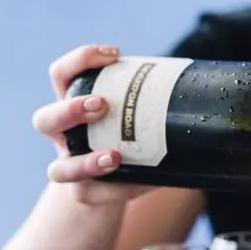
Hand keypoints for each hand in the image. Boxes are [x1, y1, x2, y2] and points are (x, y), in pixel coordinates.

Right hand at [33, 45, 150, 204]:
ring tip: (114, 156)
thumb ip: (156, 105)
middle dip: (70, 110)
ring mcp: (70, 168)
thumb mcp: (135, 118)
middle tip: (102, 104)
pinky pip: (91, 195)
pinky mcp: (85, 195)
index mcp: (72, 108)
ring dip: (85, 162)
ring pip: (57, 171)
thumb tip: (204, 90)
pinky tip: (138, 183)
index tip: (114, 54)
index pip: (62, 76)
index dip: (80, 60)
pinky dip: (115, 189)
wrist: (112, 185)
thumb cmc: (127, 140)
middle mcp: (64, 138)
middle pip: (45, 120)